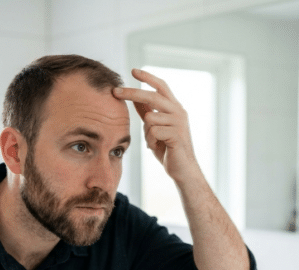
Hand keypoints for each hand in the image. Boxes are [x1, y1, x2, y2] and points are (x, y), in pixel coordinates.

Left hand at [113, 68, 200, 183]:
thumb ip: (147, 113)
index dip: (148, 77)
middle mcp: (178, 111)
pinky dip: (150, 141)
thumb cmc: (168, 148)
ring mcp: (179, 123)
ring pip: (150, 118)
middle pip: (152, 95)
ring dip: (146, 132)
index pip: (161, 86)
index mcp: (174, 107)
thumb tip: (134, 99)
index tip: (133, 71)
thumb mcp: (155, 127)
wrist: (183, 169)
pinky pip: (153, 131)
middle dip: (132, 93)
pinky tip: (158, 147)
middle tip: (115, 91)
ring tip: (153, 142)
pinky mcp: (176, 135)